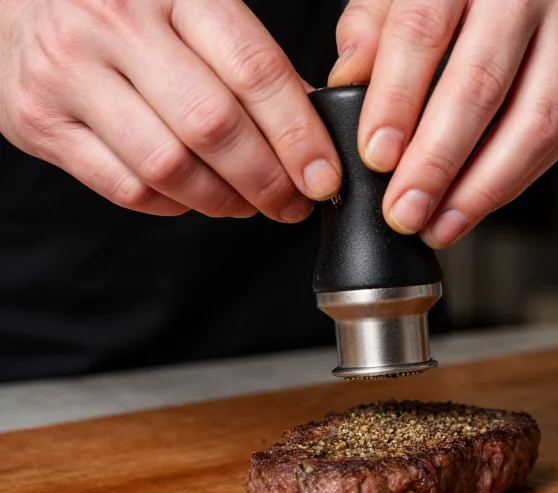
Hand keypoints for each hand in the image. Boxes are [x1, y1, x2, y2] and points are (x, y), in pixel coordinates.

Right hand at [0, 0, 341, 221]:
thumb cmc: (128, 12)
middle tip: (292, 203)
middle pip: (213, 125)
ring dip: (223, 200)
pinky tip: (192, 196)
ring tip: (247, 204)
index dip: (298, 135)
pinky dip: (173, 204)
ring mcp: (68, 72)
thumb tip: (313, 130)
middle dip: (267, 179)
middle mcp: (114, 23)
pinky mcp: (39, 122)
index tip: (324, 176)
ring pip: (168, 165)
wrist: (20, 5)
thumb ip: (248, 60)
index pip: (254, 70)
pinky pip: (126, 187)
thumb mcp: (192, 9)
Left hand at [329, 0, 557, 247]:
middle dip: (437, 163)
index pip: (424, 33)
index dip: (396, 101)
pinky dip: (523, 174)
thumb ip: (376, 21)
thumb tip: (348, 83)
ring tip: (444, 223)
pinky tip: (484, 199)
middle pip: (480, 86)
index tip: (377, 156)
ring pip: (535, 122)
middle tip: (405, 210)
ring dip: (484, 188)